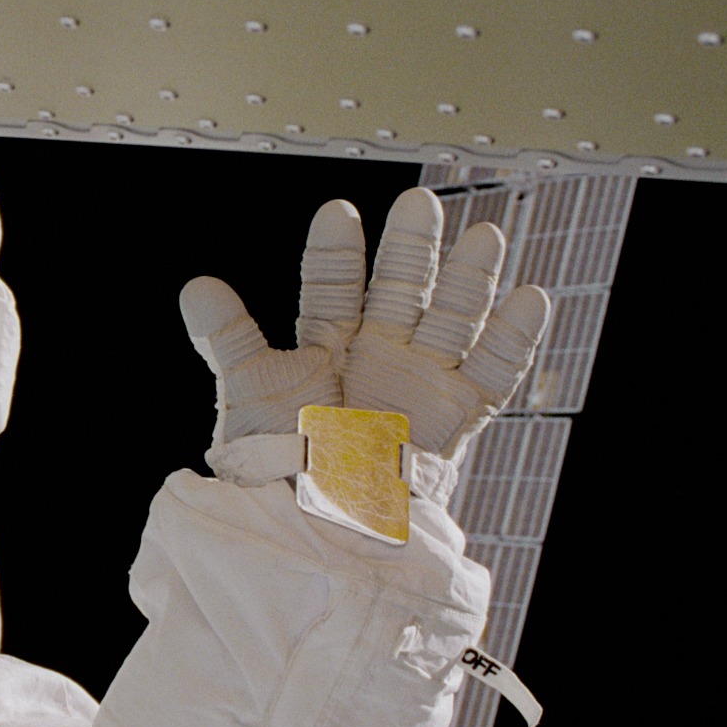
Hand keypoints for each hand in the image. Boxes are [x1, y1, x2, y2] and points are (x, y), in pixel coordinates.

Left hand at [180, 189, 549, 488]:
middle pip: (400, 289)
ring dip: (468, 279)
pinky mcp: (455, 416)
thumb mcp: (249, 393)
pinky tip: (532, 297)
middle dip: (411, 248)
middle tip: (421, 203)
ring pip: (451, 318)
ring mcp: (419, 382)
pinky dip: (514, 338)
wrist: (320, 524)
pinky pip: (493, 372)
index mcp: (326, 349)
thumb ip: (228, 337)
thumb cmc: (280, 466)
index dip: (336, 253)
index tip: (337, 212)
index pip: (333, 286)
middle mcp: (376, 358)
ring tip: (485, 235)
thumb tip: (194, 286)